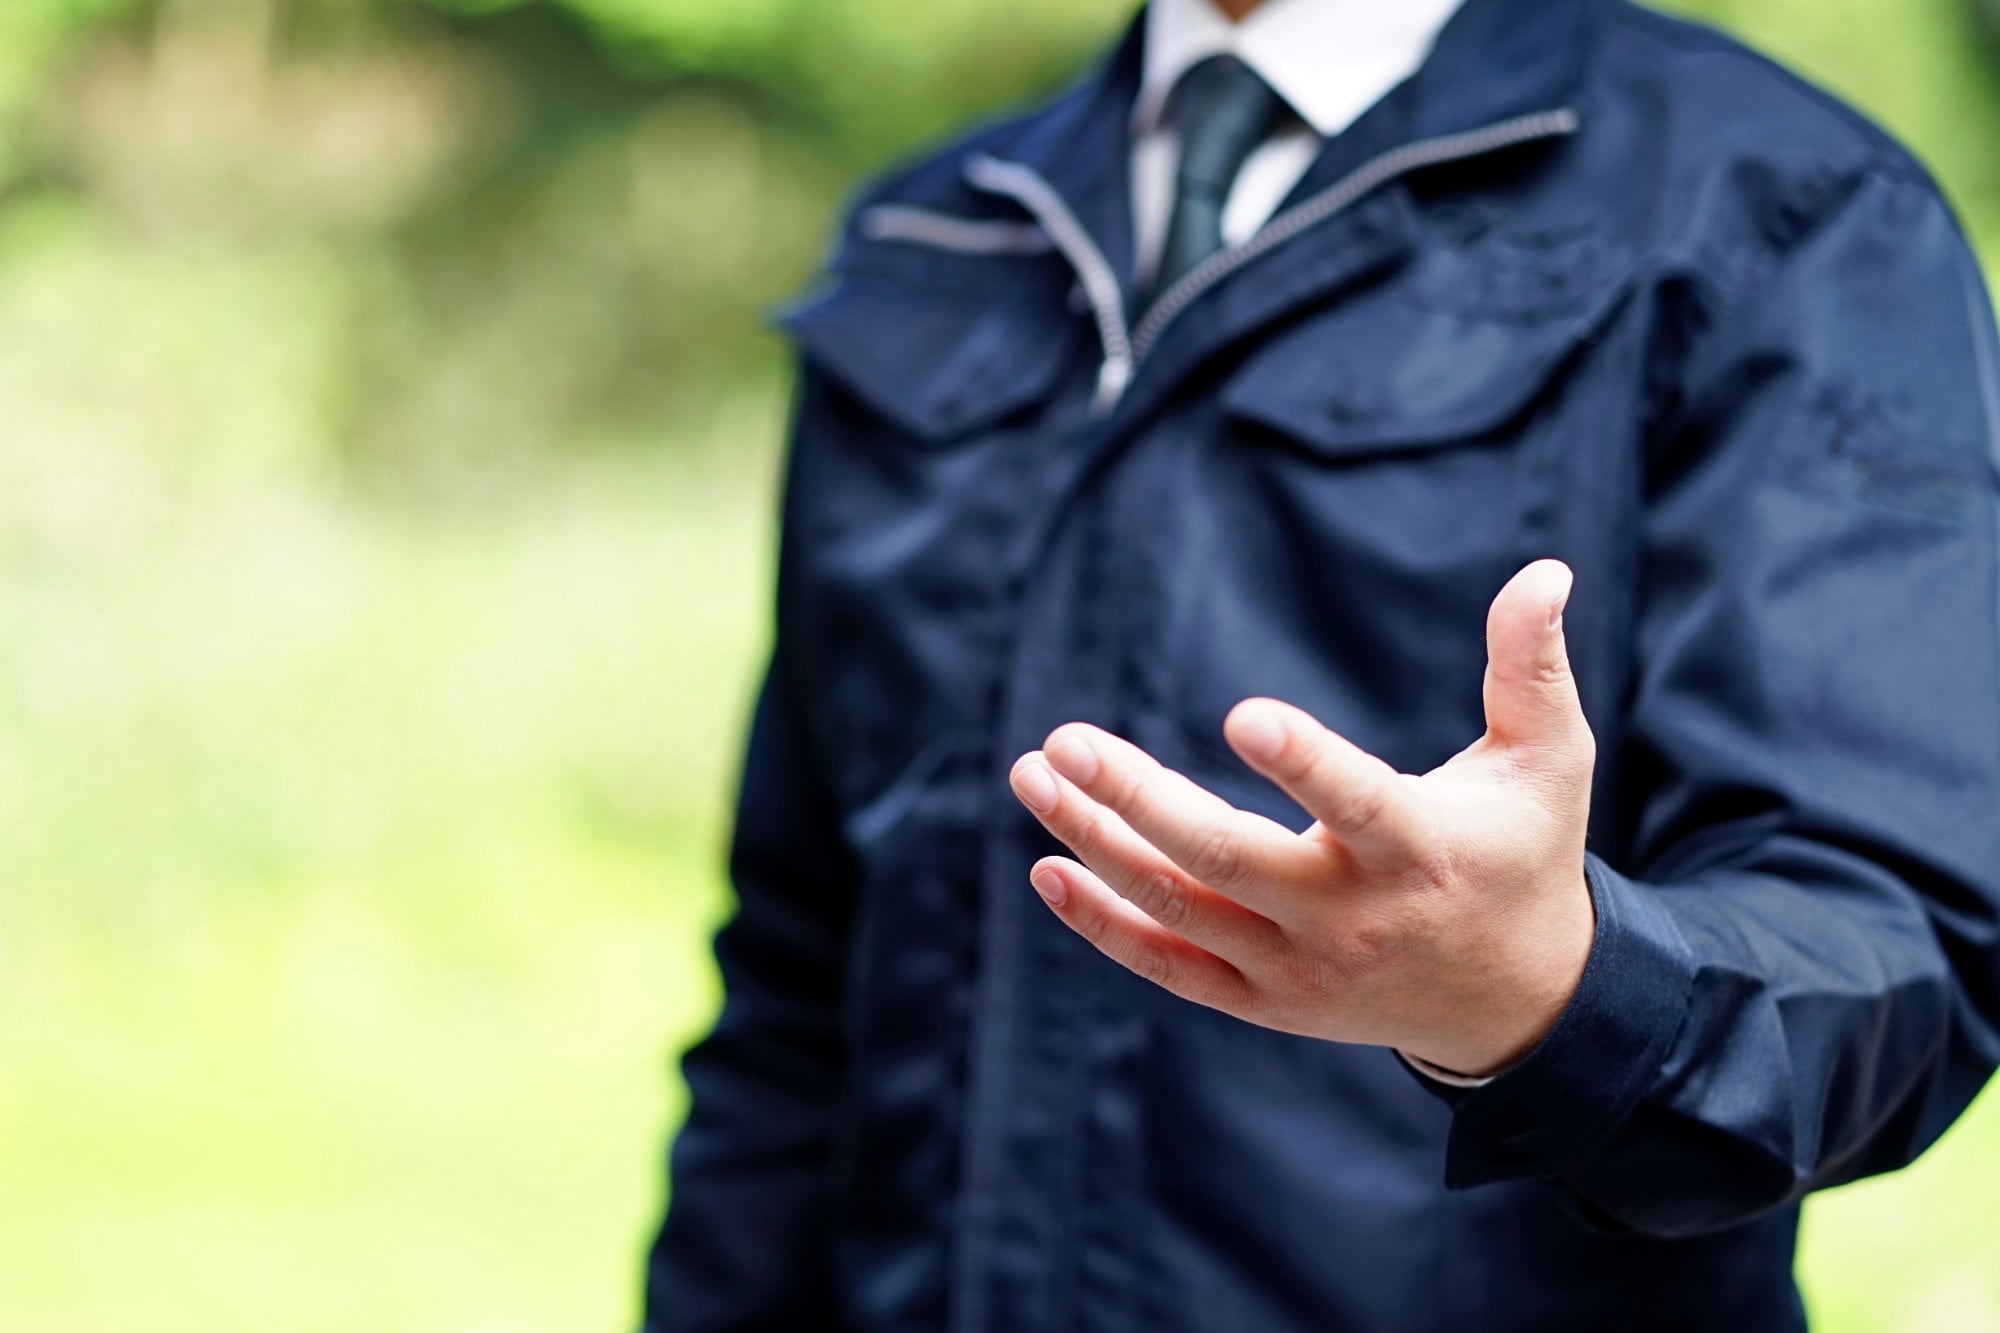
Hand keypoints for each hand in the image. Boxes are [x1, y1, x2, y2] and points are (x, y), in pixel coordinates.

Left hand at [1008, 559, 1595, 1077]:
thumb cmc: (1524, 851)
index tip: (1241, 714)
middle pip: (1228, 860)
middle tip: (1061, 740)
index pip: (1355, 804)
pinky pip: (1171, 967)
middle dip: (1137, 800)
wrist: (1517, 999)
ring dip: (1097, 845)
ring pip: (1181, 909)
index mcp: (1422, 849)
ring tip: (1032, 775)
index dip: (1304, 763)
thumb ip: (1532, 666)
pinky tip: (1048, 870)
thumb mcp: (1550, 760)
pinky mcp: (1267, 1002)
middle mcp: (1352, 918)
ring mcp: (1301, 969)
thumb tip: (1545, 569)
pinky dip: (1106, 925)